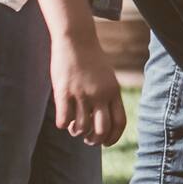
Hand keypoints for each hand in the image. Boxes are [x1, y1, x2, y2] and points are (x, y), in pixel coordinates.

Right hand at [51, 22, 125, 147]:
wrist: (76, 40)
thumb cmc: (91, 60)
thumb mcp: (107, 78)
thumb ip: (108, 97)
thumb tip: (103, 123)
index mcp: (113, 91)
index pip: (119, 123)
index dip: (113, 138)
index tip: (105, 143)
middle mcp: (100, 94)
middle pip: (101, 130)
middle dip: (93, 140)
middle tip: (87, 139)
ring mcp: (82, 93)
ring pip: (81, 127)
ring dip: (76, 132)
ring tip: (74, 127)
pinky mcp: (64, 91)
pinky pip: (64, 120)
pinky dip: (63, 125)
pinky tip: (63, 120)